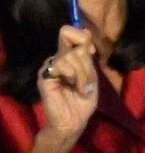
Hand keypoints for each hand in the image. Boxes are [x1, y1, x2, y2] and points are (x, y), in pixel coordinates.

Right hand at [36, 26, 97, 151]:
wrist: (73, 120)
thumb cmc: (82, 101)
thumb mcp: (91, 75)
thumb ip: (87, 56)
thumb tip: (87, 31)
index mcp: (68, 56)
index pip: (70, 32)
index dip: (83, 38)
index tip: (91, 53)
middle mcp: (57, 58)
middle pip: (72, 40)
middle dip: (86, 62)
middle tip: (86, 80)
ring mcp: (49, 66)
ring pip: (72, 55)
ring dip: (83, 74)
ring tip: (80, 88)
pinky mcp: (44, 76)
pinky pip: (62, 65)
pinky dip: (75, 76)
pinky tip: (73, 87)